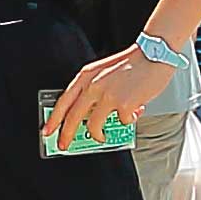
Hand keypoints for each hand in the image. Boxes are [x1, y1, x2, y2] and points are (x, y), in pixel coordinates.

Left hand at [50, 47, 169, 153]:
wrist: (153, 55)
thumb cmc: (132, 64)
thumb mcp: (103, 72)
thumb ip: (93, 90)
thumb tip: (88, 114)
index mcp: (86, 76)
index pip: (63, 101)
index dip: (53, 118)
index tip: (47, 130)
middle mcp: (93, 86)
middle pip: (73, 116)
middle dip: (66, 134)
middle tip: (63, 144)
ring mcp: (108, 96)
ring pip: (94, 126)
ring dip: (98, 134)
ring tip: (103, 135)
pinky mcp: (124, 105)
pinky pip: (121, 122)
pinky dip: (127, 120)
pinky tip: (134, 111)